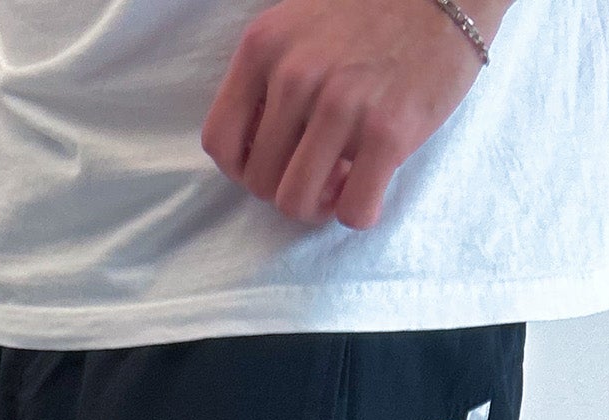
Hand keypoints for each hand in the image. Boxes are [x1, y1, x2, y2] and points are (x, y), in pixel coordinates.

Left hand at [201, 0, 495, 230]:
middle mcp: (296, 76)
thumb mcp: (300, 23)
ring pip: (297, 202)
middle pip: (258, 181)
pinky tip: (370, 186)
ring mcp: (342, 105)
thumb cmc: (374, 9)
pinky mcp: (389, 131)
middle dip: (284, 187)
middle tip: (317, 171)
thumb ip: (270, 75)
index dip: (243, 168)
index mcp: (264, 47)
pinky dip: (357, 212)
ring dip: (318, 206)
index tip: (273, 163)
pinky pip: (353, 210)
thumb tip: (262, 142)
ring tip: (341, 182)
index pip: (219, 142)